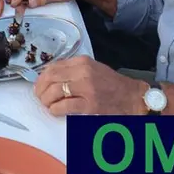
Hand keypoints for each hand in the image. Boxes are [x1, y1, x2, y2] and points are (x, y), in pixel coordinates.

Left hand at [33, 56, 148, 115]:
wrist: (133, 97)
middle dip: (41, 89)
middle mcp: (83, 72)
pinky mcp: (89, 104)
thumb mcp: (92, 69)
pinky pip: (63, 106)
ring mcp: (86, 88)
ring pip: (54, 92)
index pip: (52, 67)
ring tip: (48, 105)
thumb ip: (72, 70)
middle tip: (40, 97)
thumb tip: (49, 76)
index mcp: (82, 62)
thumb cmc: (112, 84)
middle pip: (50, 78)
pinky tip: (56, 111)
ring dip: (46, 100)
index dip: (42, 77)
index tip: (40, 85)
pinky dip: (55, 110)